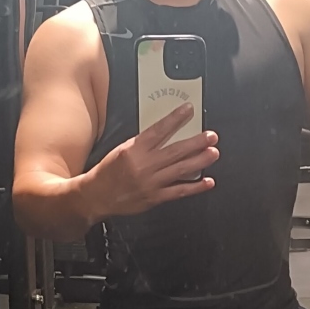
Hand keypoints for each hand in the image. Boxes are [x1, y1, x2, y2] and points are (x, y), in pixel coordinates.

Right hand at [85, 103, 218, 218]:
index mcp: (134, 150)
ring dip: (199, 161)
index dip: (175, 119)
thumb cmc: (107, 172)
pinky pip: (178, 192)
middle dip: (196, 142)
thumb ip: (142, 144)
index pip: (158, 131)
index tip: (188, 110)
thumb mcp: (121, 150)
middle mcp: (144, 166)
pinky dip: (195, 187)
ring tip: (213, 153)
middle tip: (211, 136)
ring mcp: (150, 183)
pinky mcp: (154, 198)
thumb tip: (165, 133)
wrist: (96, 196)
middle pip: (175, 151)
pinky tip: (207, 181)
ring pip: (180, 170)